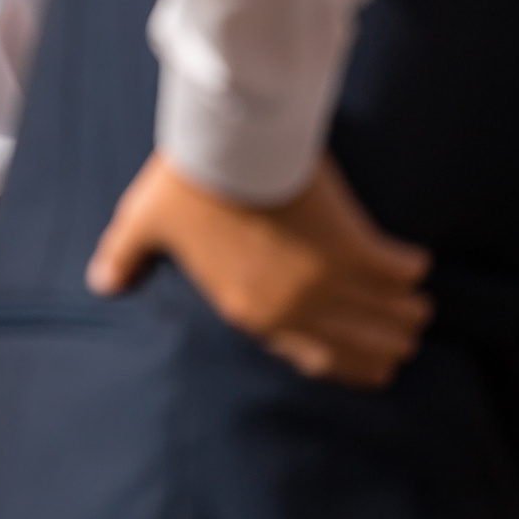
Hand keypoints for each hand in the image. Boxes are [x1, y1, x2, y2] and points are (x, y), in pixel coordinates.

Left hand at [87, 155, 431, 387]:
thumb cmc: (181, 186)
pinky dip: (406, 268)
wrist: (222, 150)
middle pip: (356, 341)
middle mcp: (295, 307)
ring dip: (403, 312)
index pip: (311, 355)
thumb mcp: (142, 225)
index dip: (345, 364)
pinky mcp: (351, 243)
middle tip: (404, 342)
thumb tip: (100, 281)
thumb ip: (123, 259)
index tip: (368, 369)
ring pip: (382, 310)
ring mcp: (327, 280)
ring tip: (418, 310)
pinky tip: (415, 264)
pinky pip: (392, 268)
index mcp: (251, 312)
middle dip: (384, 343)